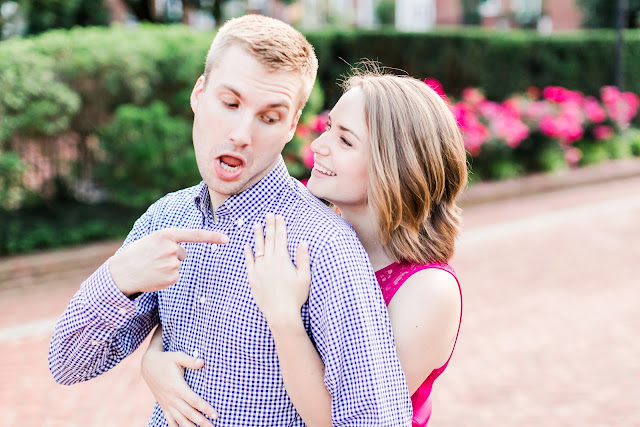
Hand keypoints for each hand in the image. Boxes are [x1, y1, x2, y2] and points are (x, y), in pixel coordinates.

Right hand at [110, 228, 228, 296]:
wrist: (121, 272)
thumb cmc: (136, 254)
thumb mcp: (152, 240)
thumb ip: (169, 241)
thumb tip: (184, 252)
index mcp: (166, 235)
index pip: (194, 235)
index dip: (212, 236)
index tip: (227, 239)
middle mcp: (171, 248)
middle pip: (183, 253)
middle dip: (171, 256)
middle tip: (153, 258)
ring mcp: (172, 264)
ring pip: (178, 265)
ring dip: (167, 266)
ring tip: (151, 267)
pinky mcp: (172, 278)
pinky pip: (175, 275)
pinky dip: (166, 276)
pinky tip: (154, 275)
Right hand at [141, 344, 218, 426]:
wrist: (147, 365)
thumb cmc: (165, 360)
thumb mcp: (178, 357)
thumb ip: (190, 360)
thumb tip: (202, 362)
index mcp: (177, 387)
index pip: (194, 401)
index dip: (205, 409)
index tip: (215, 415)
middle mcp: (172, 398)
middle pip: (189, 414)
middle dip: (202, 422)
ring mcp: (167, 403)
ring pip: (180, 420)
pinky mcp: (163, 405)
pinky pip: (170, 420)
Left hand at [244, 213, 310, 325]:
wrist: (280, 313)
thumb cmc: (295, 296)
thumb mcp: (304, 277)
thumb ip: (303, 258)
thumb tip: (303, 242)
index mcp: (282, 259)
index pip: (280, 238)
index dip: (280, 226)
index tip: (279, 217)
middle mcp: (269, 261)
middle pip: (269, 240)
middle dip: (269, 226)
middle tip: (268, 215)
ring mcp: (259, 269)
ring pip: (258, 248)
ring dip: (258, 236)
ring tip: (257, 225)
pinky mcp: (253, 278)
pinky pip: (249, 262)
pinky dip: (247, 253)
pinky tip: (246, 246)